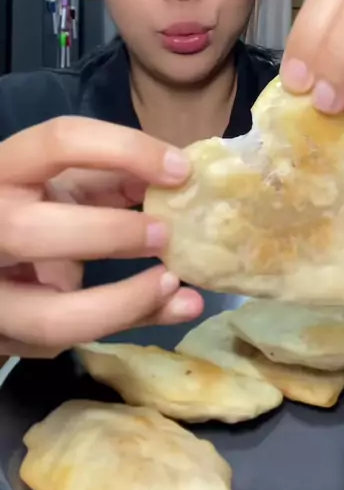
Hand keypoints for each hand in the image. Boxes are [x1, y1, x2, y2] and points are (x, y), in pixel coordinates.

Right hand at [0, 118, 202, 357]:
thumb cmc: (39, 208)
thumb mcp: (69, 183)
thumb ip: (116, 178)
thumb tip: (180, 179)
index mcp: (4, 171)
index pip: (58, 141)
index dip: (125, 149)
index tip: (180, 169)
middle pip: (31, 231)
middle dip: (109, 234)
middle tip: (165, 235)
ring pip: (51, 317)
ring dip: (123, 304)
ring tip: (172, 284)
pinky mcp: (7, 339)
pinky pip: (70, 347)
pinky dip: (125, 324)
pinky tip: (164, 307)